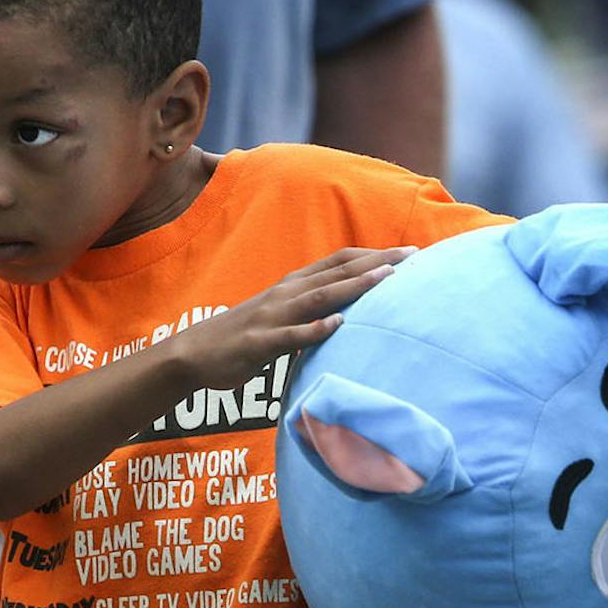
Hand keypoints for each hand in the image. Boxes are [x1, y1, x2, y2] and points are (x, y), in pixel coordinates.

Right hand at [167, 247, 411, 390]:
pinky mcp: (259, 343)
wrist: (194, 354)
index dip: (373, 255)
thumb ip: (311, 310)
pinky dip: (315, 329)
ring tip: (388, 278)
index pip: (339, 262)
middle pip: (337, 272)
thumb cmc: (244, 337)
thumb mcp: (282, 316)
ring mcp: (272, 316)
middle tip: (413, 256)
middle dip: (376, 263)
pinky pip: (290, 335)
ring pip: (319, 296)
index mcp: (293, 284)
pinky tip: (338, 325)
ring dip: (355, 287)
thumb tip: (346, 312)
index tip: (408, 253)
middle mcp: (286, 293)